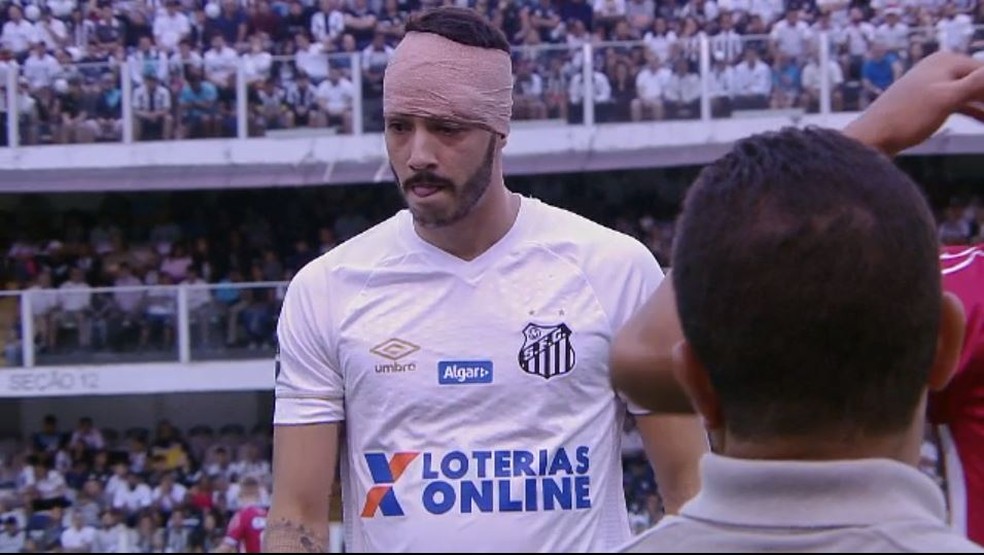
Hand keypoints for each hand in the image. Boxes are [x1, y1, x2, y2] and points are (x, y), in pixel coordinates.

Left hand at [843, 51, 983, 155]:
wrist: (871, 138)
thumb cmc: (907, 117)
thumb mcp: (947, 98)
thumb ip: (977, 82)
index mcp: (946, 60)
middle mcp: (939, 67)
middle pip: (980, 82)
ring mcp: (933, 84)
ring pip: (971, 94)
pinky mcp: (928, 102)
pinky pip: (959, 104)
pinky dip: (974, 112)